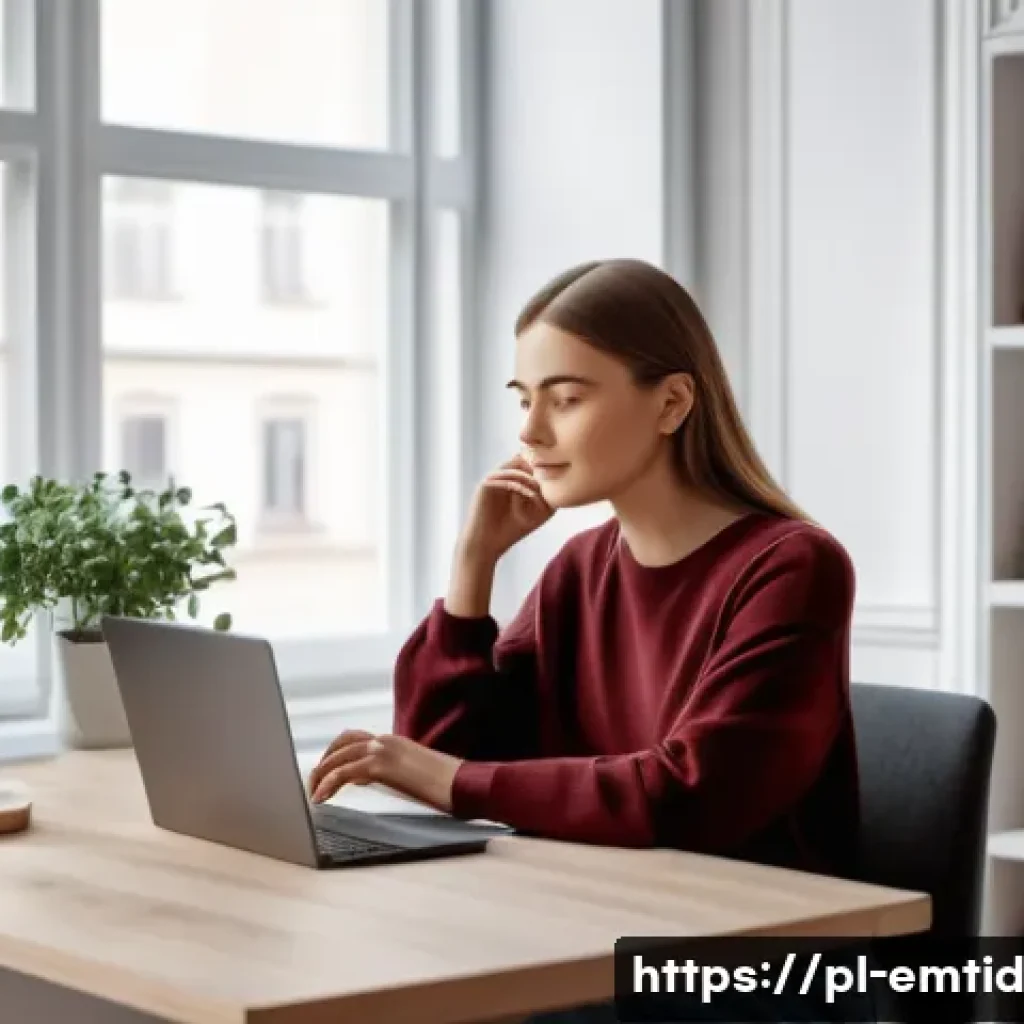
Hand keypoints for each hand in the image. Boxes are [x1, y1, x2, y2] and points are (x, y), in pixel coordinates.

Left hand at [306, 730, 463, 812]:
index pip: (355, 739)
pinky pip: (344, 773)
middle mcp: (386, 740)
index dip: (336, 754)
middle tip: (313, 784)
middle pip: (342, 744)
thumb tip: (375, 782)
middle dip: (323, 763)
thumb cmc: (447, 785)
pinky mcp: (382, 765)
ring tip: (312, 794)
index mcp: (394, 742)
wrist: (464, 784)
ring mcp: (383, 750)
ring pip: (338, 756)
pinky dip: (328, 784)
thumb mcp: (414, 775)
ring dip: (320, 774)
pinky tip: (320, 799)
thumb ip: (394, 773)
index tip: (326, 772)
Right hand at [457, 454, 554, 562]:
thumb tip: (563, 480)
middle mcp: (501, 474)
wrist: (485, 545)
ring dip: (532, 478)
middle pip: (524, 458)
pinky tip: (532, 496)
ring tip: (543, 491)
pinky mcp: (485, 486)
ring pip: (516, 466)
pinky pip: (506, 478)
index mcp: (512, 478)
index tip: (559, 480)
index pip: (531, 461)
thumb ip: (547, 495)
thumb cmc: (510, 530)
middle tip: (553, 482)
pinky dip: (521, 486)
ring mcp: (492, 478)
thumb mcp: (536, 512)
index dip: (546, 467)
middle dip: (540, 469)